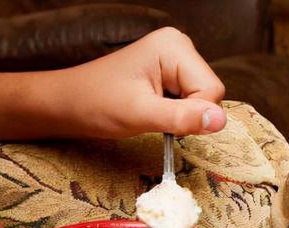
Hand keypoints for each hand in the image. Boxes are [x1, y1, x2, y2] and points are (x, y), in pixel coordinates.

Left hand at [0, 27, 225, 143]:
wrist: (68, 104)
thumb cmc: (96, 104)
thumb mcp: (141, 115)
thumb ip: (182, 118)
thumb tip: (220, 121)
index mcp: (174, 47)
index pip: (212, 90)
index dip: (194, 113)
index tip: (163, 118)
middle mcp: (179, 47)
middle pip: (210, 93)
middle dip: (188, 113)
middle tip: (154, 114)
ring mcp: (175, 59)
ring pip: (202, 99)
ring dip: (181, 114)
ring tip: (150, 110)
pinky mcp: (170, 73)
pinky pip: (191, 99)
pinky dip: (176, 112)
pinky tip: (153, 108)